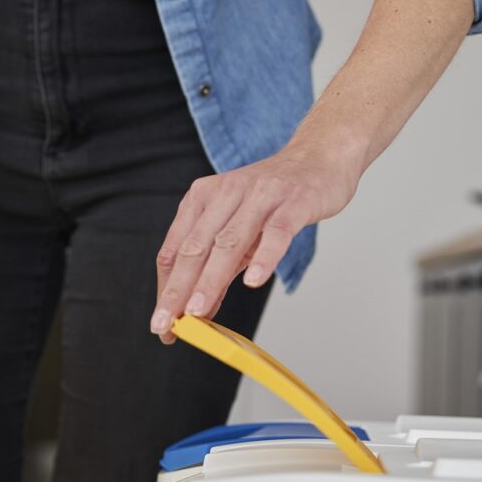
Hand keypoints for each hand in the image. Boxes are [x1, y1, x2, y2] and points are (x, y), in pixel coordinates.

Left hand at [151, 143, 363, 342]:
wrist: (319, 157)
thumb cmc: (274, 196)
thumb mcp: (238, 226)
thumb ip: (218, 265)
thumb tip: (198, 309)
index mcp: (203, 198)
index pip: (175, 249)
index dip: (166, 288)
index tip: (162, 322)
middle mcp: (226, 193)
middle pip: (195, 247)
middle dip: (177, 289)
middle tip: (166, 323)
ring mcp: (260, 196)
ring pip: (229, 242)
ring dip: (210, 278)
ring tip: (197, 310)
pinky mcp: (294, 202)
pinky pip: (276, 232)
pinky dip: (264, 257)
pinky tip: (254, 280)